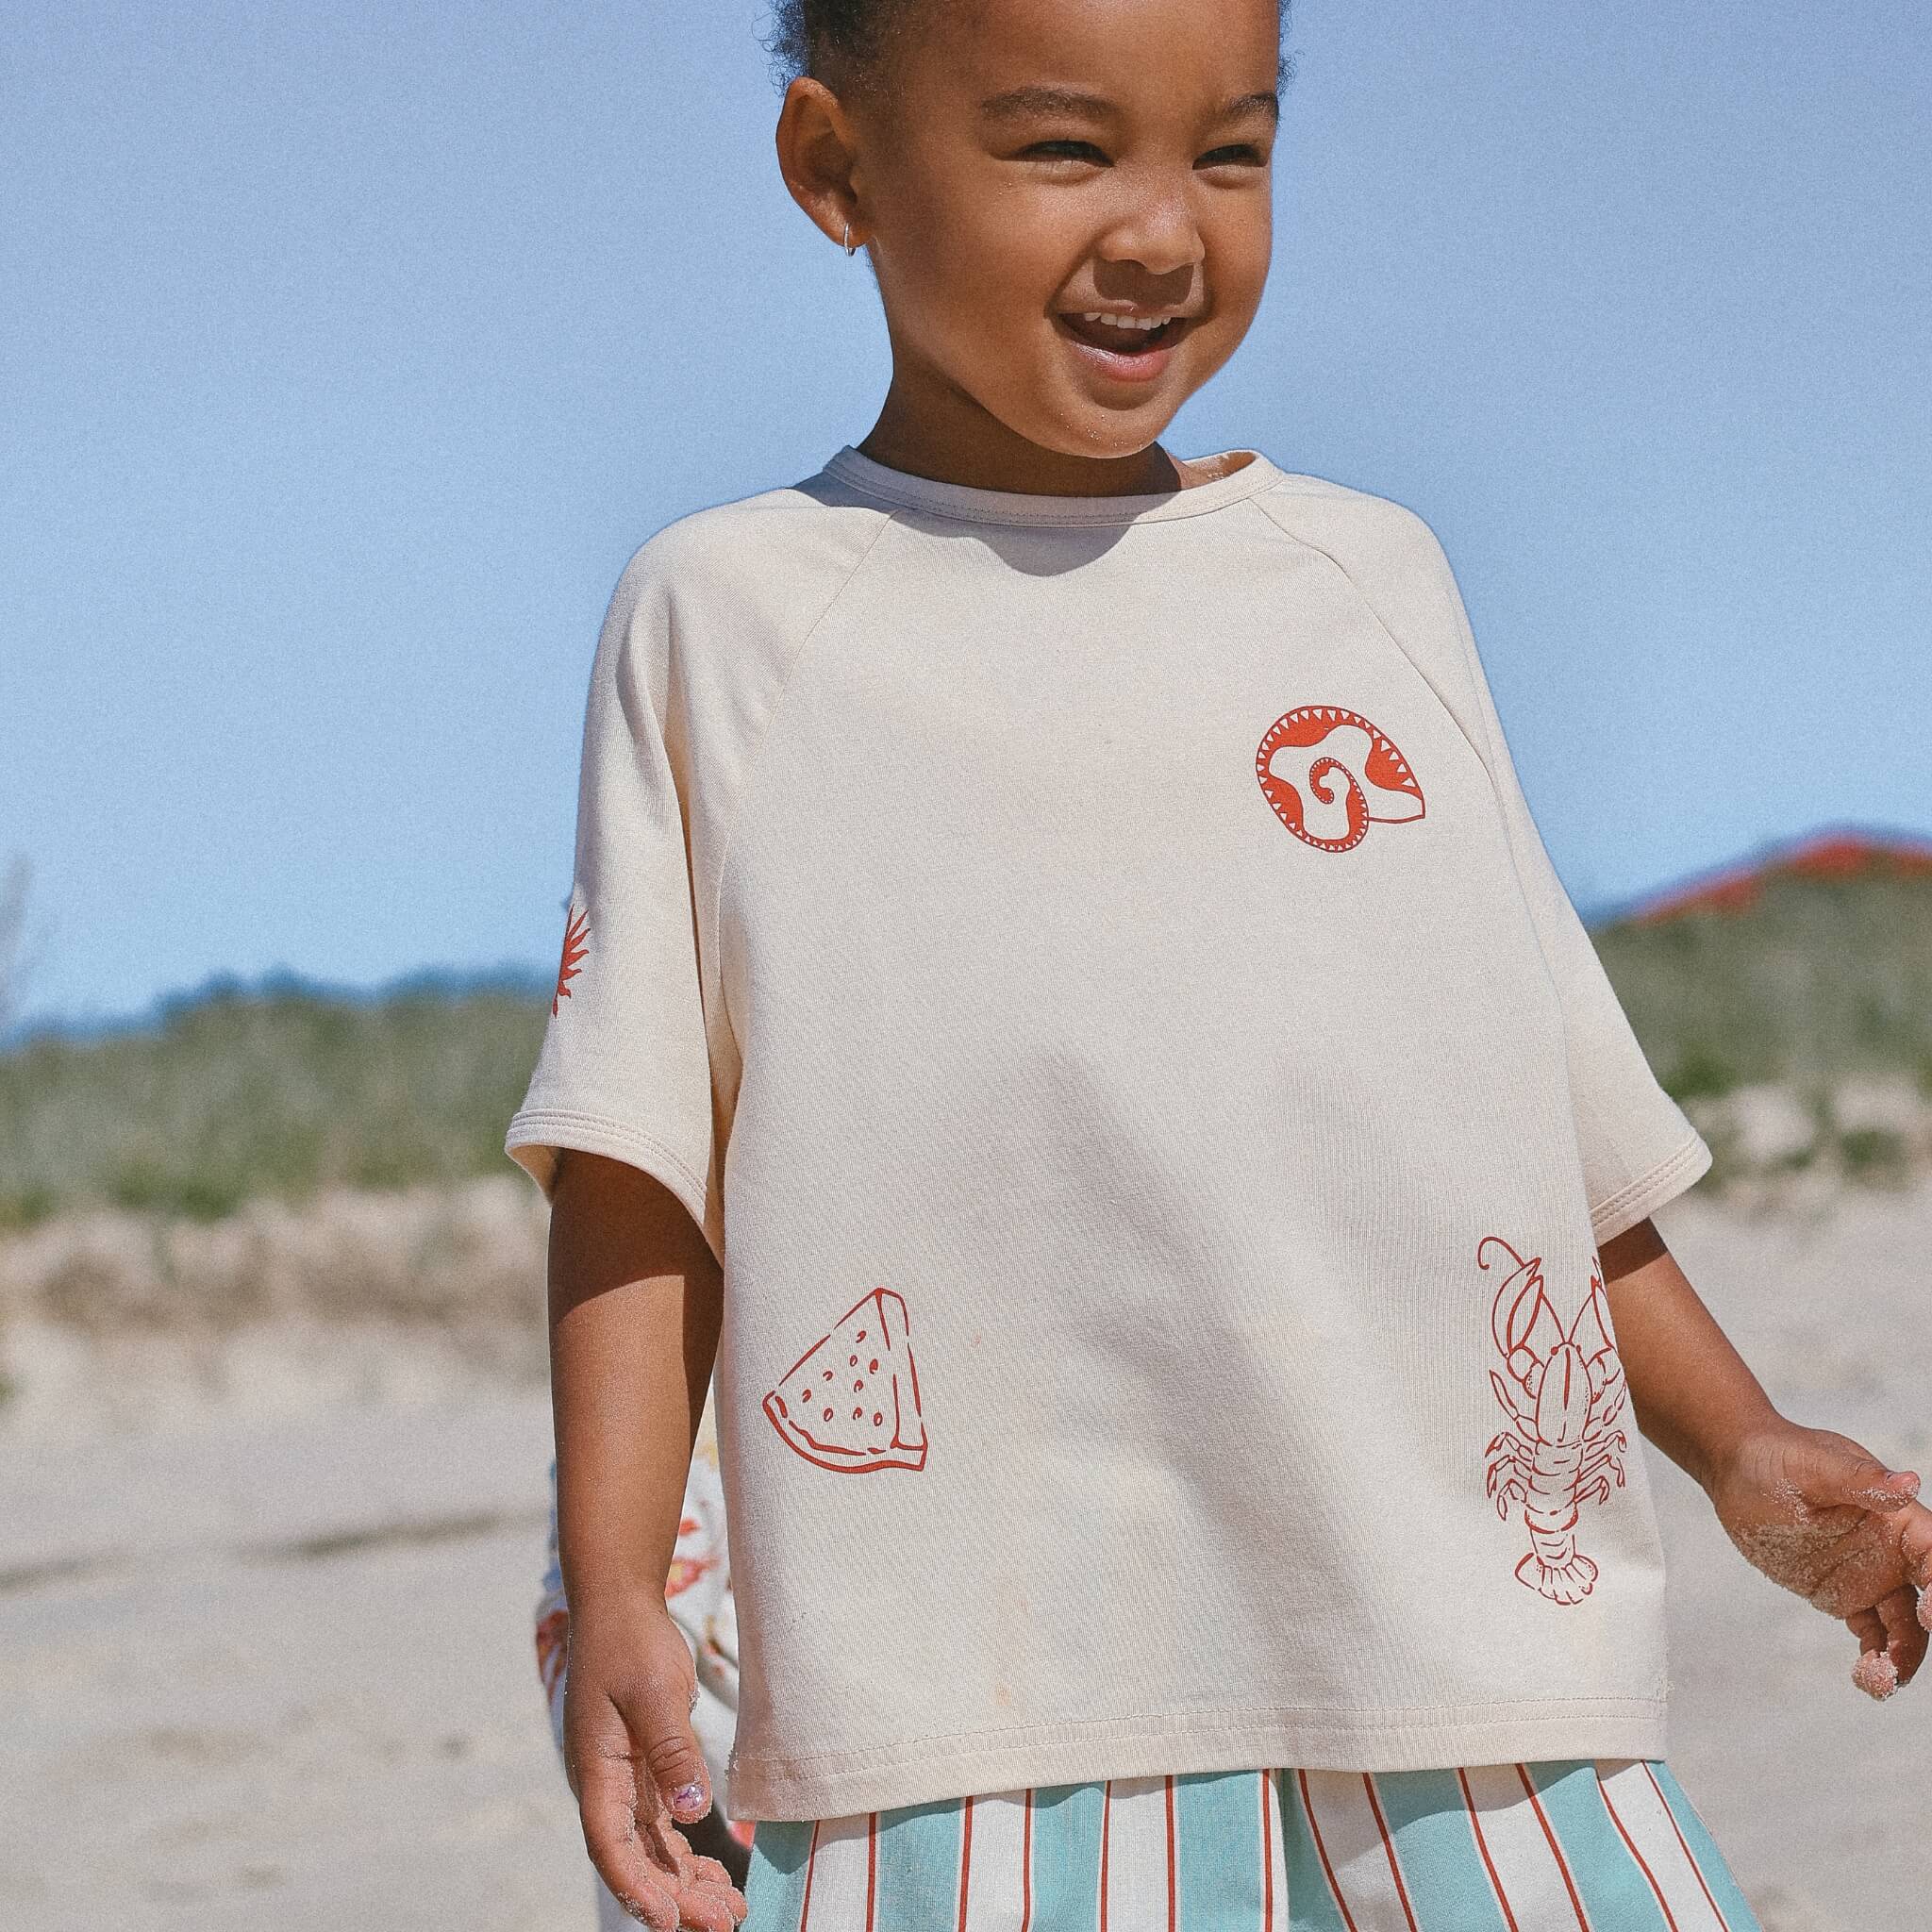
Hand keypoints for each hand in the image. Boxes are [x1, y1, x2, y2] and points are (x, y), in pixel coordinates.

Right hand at [559, 1591, 749, 1929]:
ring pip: (650, 1845)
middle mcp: (604, 1783)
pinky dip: (684, 1850)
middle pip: (636, 1856)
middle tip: (723, 1922)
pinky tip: (713, 1870)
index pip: (611, 1846)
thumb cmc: (631, 1641)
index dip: (640, 1888)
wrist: (620, 1603)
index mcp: (595, 1770)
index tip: (673, 1920)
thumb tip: (692, 1812)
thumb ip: (672, 1753)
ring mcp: (621, 1777)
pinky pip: (660, 1823)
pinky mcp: (641, 1766)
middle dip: (676, 1896)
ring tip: (728, 1908)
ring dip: (685, 1880)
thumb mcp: (654, 1693)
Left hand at [1703, 1418, 1931, 1699]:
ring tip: (1877, 1681)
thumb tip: (1909, 1481)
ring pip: (1905, 1628)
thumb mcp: (1815, 1465)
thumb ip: (1861, 1481)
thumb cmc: (1778, 1456)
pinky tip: (1867, 1679)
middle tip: (1902, 1660)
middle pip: (1931, 1597)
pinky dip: (1877, 1659)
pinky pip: (1873, 1634)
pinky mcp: (1845, 1596)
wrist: (1737, 1468)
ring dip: (1902, 1658)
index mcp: (1897, 1516)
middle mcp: (1894, 1550)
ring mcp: (1872, 1577)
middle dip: (1929, 1626)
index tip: (1929, 1612)